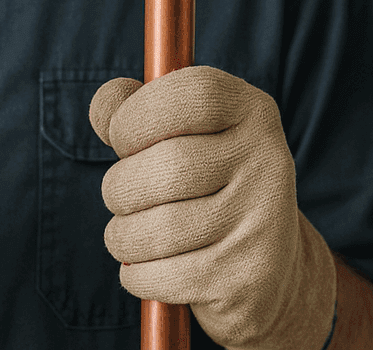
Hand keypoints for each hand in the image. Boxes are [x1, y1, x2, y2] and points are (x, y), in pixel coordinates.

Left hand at [89, 65, 336, 349]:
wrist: (264, 268)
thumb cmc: (203, 185)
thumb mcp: (182, 132)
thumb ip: (134, 108)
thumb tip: (104, 111)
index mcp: (252, 111)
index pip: (190, 96)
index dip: (137, 116)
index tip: (120, 138)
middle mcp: (268, 160)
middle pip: (168, 167)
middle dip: (120, 186)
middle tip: (121, 196)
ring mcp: (263, 221)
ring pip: (160, 228)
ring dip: (123, 236)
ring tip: (128, 234)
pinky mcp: (248, 277)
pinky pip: (163, 275)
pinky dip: (136, 274)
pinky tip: (144, 266)